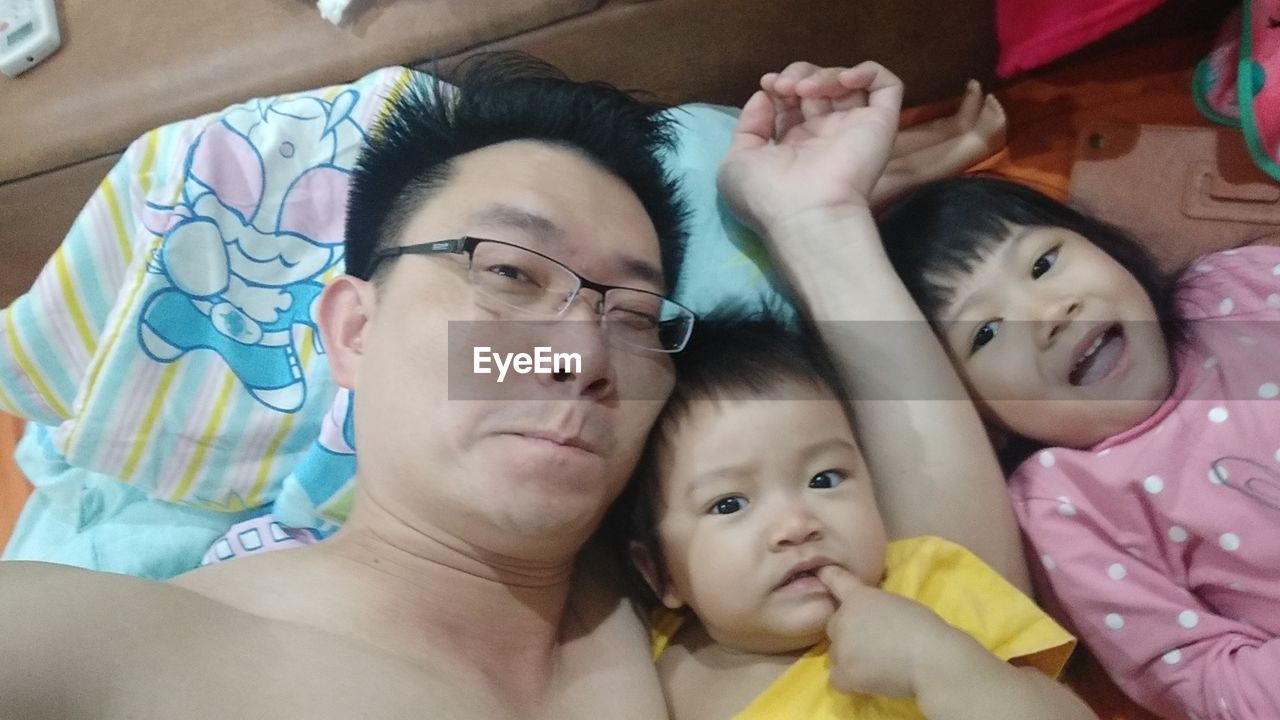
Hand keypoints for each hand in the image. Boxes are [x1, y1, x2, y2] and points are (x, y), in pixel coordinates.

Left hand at [716, 61, 902, 235]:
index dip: (780, 84)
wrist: (804, 214)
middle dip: (798, 74)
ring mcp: (853, 128)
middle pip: (818, 86)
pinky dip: (868, 71)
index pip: (792, 100)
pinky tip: (845, 81)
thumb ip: (748, 127)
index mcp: (794, 144)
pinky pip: (887, 86)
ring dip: (823, 74)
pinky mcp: (881, 124)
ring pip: (848, 82)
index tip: (768, 84)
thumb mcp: (737, 162)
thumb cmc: (766, 195)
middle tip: (785, 87)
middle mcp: (825, 134)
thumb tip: (763, 96)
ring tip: (804, 89)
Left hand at [817, 564, 951, 698]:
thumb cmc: (925, 629)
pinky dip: (849, 682)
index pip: (835, 579)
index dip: (827, 575)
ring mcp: (841, 647)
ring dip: (848, 658)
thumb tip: (873, 621)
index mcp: (859, 597)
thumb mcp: (898, 605)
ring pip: (835, 654)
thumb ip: (877, 609)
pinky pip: (836, 679)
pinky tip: (867, 681)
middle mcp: (843, 618)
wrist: (931, 658)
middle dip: (847, 634)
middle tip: (871, 644)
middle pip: (833, 626)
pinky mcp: (844, 673)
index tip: (821, 572)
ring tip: (874, 665)